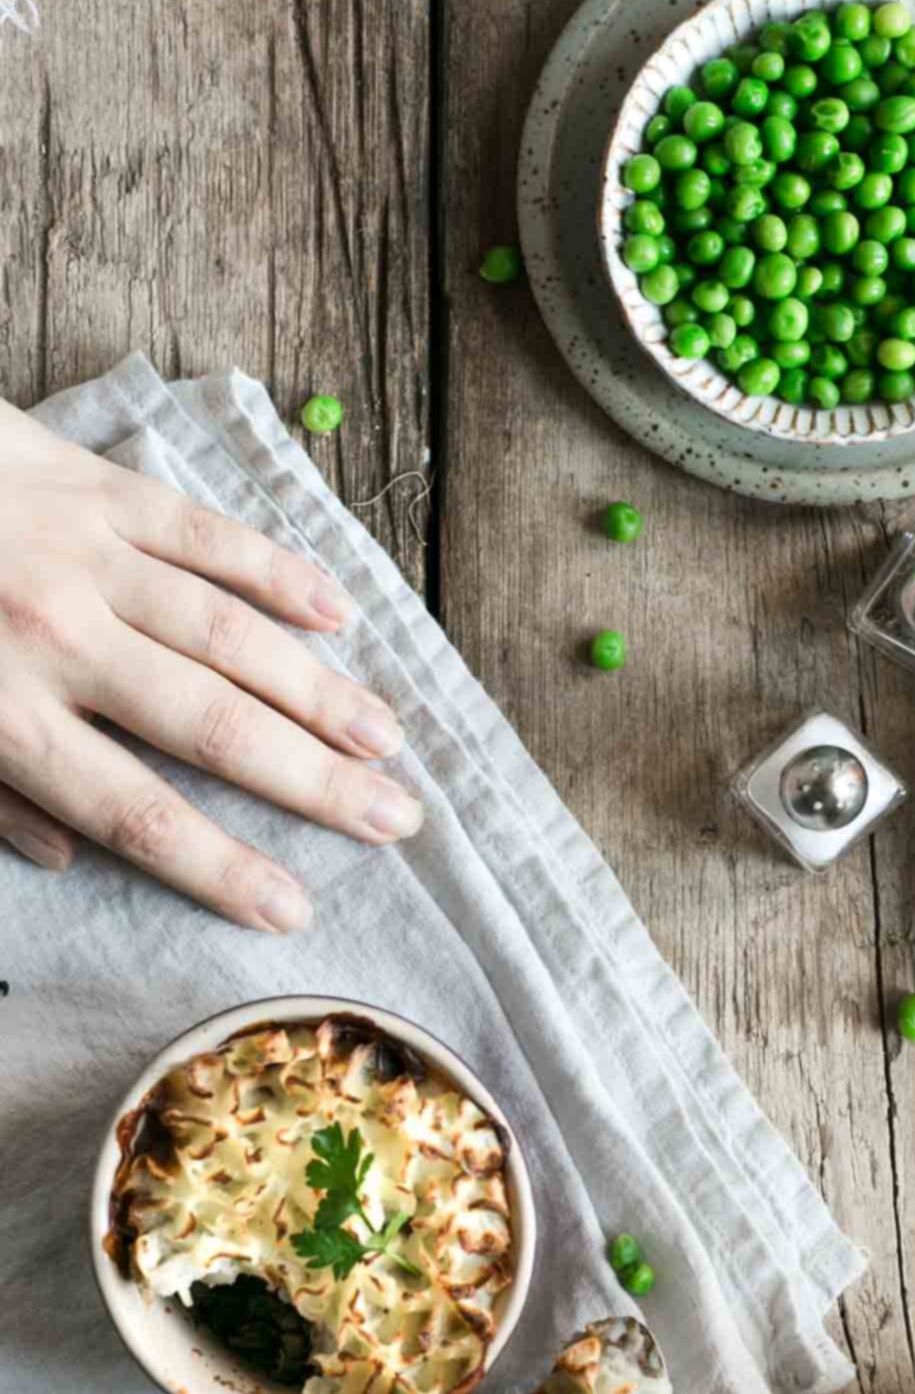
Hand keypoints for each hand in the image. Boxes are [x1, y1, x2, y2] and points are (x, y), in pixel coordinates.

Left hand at [0, 399, 423, 930]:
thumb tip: (67, 854)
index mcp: (2, 714)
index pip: (135, 815)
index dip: (220, 868)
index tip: (293, 909)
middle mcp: (57, 639)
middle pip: (211, 728)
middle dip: (313, 783)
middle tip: (395, 820)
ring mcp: (81, 555)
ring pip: (227, 632)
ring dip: (316, 689)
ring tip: (386, 736)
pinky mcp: (92, 484)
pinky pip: (203, 530)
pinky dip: (275, 570)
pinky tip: (335, 612)